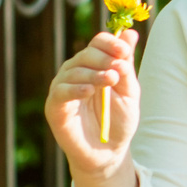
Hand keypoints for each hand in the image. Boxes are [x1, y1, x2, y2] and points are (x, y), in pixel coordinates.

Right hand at [45, 29, 141, 186]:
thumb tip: (131, 34)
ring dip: (94, 73)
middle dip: (104, 57)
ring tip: (110, 80)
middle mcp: (75, 72)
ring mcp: (63, 89)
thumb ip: (126, 65)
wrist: (109, 152)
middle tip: (119, 66)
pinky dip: (75, 89)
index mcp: (94, 65)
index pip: (97, 43)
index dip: (110, 43)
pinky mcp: (55, 107)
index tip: (125, 50)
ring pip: (74, 71)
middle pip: (86, 54)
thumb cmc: (119, 121)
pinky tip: (89, 91)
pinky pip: (61, 92)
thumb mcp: (129, 91)